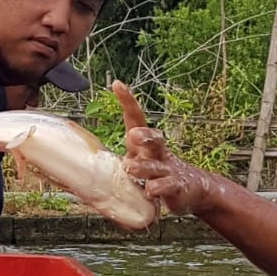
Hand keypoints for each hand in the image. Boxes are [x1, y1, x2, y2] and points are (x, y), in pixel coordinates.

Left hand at [113, 81, 215, 216]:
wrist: (190, 189)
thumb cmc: (157, 173)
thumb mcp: (138, 161)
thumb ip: (120, 156)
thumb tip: (86, 155)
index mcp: (144, 144)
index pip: (136, 119)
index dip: (128, 101)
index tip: (118, 85)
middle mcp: (157, 152)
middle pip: (153, 139)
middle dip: (144, 135)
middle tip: (133, 135)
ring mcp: (167, 169)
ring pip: (154, 165)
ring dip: (143, 166)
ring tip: (130, 168)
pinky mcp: (176, 186)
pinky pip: (166, 186)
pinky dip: (158, 188)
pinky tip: (151, 190)